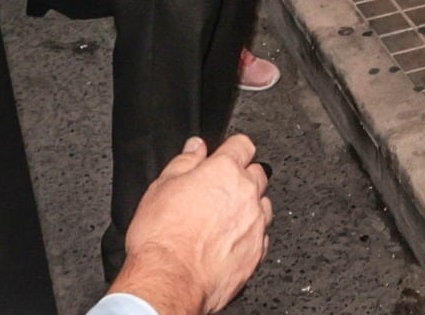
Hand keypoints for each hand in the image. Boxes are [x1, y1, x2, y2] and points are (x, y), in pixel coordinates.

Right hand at [110, 134, 271, 314]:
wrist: (170, 280)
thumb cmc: (162, 237)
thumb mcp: (161, 187)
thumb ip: (184, 161)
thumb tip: (195, 147)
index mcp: (224, 171)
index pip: (242, 145)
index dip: (232, 148)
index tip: (225, 155)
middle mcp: (246, 194)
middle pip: (257, 173)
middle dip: (243, 177)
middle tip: (220, 191)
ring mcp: (255, 224)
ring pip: (263, 205)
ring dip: (249, 207)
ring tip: (224, 220)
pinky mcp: (257, 252)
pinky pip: (261, 235)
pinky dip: (250, 235)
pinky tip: (229, 241)